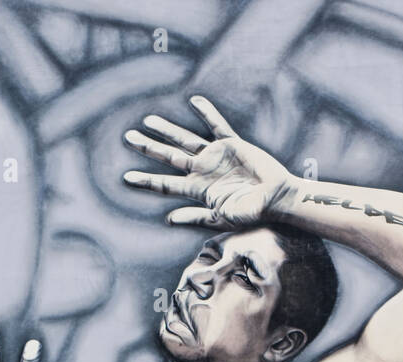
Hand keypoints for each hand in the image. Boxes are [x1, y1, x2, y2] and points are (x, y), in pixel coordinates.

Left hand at [122, 95, 294, 230]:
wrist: (277, 199)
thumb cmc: (251, 213)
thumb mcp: (220, 218)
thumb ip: (196, 216)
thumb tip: (168, 219)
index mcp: (197, 190)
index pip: (166, 184)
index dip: (146, 180)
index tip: (126, 178)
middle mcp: (203, 171)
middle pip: (169, 157)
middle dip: (149, 148)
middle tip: (128, 137)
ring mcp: (216, 157)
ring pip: (186, 140)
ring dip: (167, 130)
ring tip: (148, 121)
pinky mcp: (233, 145)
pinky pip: (217, 126)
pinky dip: (207, 113)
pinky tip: (194, 101)